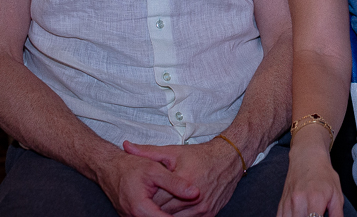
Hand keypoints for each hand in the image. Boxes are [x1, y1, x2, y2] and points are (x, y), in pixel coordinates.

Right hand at [94, 148, 199, 216]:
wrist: (109, 167)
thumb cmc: (131, 166)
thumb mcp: (155, 169)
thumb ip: (175, 182)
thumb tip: (195, 193)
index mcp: (141, 208)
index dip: (183, 214)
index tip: (196, 204)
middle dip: (178, 214)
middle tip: (194, 206)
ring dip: (171, 213)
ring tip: (185, 207)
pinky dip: (160, 212)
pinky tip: (172, 207)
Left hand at [123, 138, 242, 215]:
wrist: (230, 158)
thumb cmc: (200, 155)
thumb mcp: (174, 151)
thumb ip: (148, 152)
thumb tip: (126, 146)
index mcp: (184, 180)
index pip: (156, 198)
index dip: (146, 198)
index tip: (139, 197)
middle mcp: (195, 197)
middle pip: (164, 211)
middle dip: (154, 208)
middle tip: (145, 205)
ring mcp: (203, 208)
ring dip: (166, 215)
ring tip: (157, 208)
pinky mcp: (210, 214)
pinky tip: (172, 211)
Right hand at [277, 142, 345, 216]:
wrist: (307, 157)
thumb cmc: (323, 174)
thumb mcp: (337, 194)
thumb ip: (337, 214)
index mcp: (315, 200)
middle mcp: (299, 201)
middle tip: (315, 215)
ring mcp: (288, 202)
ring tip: (307, 215)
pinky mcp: (281, 203)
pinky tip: (297, 215)